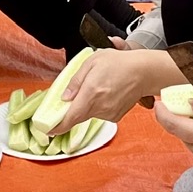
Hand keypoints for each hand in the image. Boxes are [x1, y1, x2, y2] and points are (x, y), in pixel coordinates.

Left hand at [56, 46, 170, 125]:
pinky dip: (98, 106)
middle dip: (71, 110)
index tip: (48, 129)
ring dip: (87, 105)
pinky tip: (105, 93)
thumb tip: (65, 97)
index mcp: (91, 93)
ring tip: (97, 87)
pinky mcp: (115, 117)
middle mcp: (99, 107)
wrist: (144, 72)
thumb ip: (76, 81)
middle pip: (78, 116)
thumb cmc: (119, 63)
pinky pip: (100, 114)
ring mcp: (108, 114)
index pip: (70, 117)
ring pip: (89, 114)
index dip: (57, 126)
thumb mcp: (92, 62)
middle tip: (71, 98)